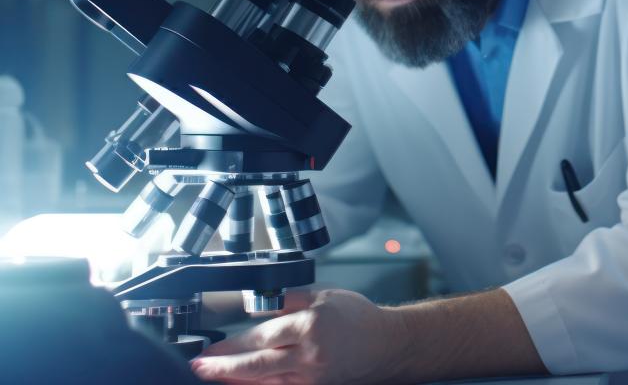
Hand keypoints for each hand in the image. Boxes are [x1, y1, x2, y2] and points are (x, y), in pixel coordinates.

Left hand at [191, 289, 407, 384]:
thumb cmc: (356, 317)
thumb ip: (288, 300)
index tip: (210, 348)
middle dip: (222, 368)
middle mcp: (309, 355)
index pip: (261, 338)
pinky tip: (241, 383)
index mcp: (309, 327)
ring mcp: (310, 377)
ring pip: (263, 382)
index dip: (231, 345)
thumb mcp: (323, 295)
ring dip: (234, 379)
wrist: (385, 344)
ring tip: (212, 375)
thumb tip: (255, 304)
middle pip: (256, 365)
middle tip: (198, 368)